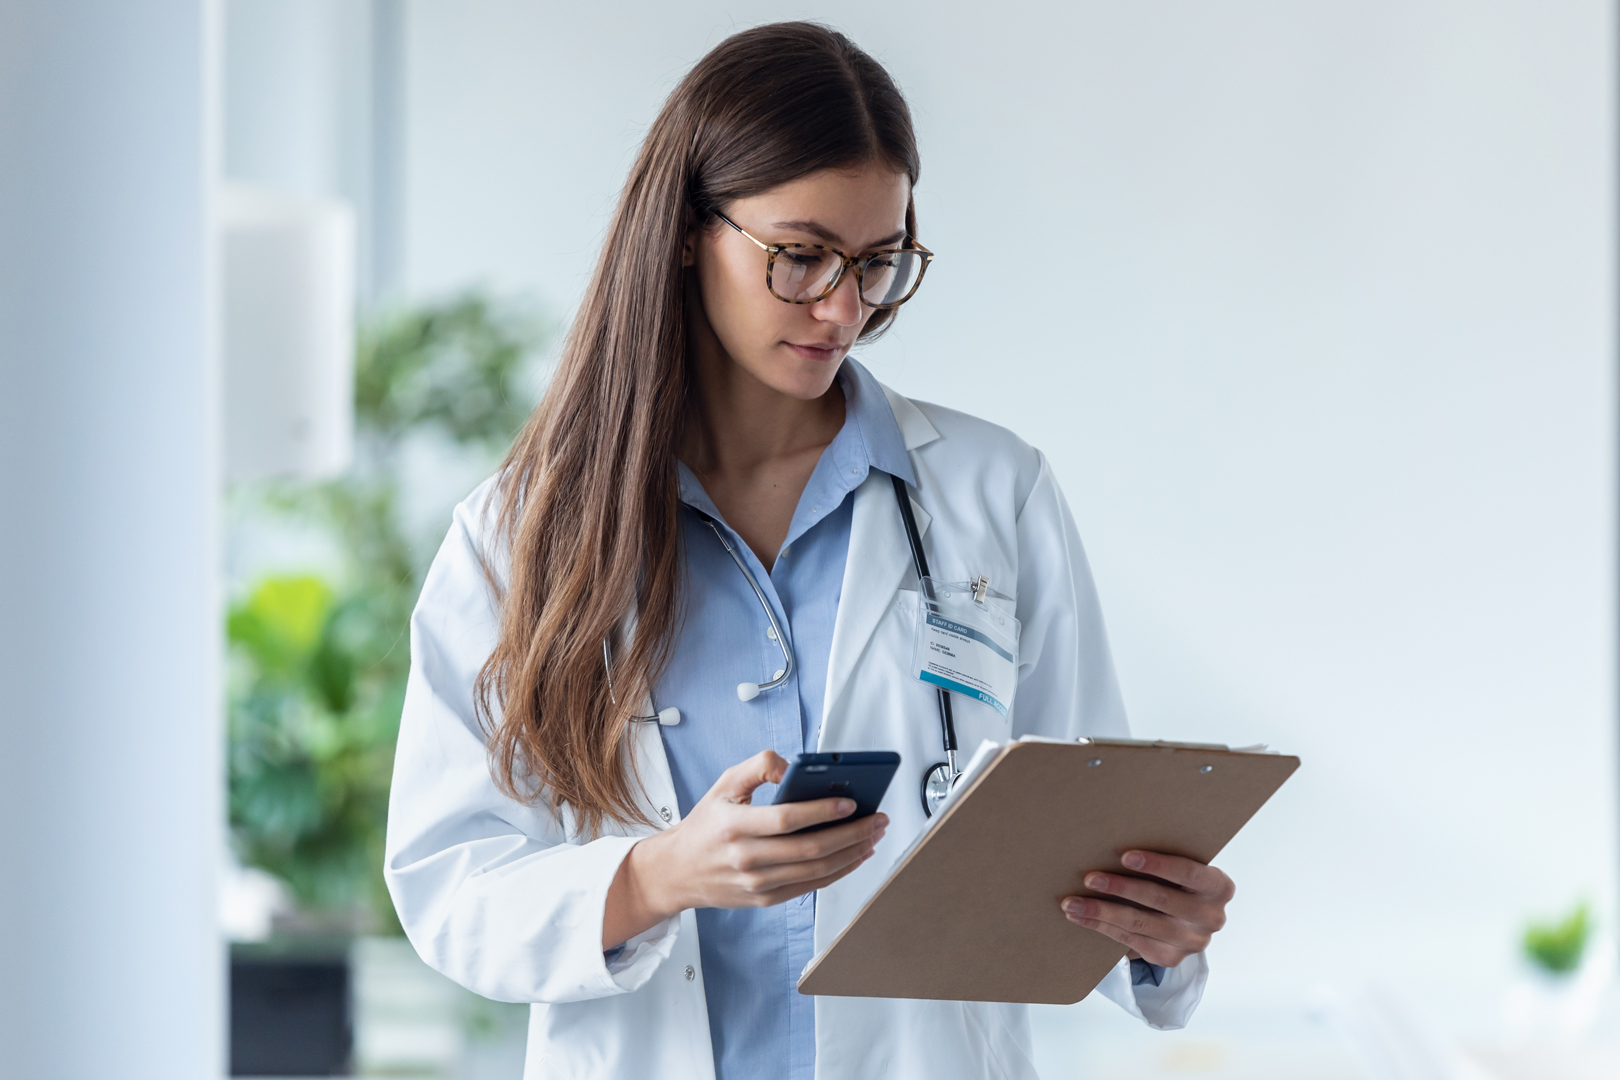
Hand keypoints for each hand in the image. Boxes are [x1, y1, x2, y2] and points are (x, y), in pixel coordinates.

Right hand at [604, 750, 886, 947]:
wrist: (679, 871)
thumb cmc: (706, 824)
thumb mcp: (725, 784)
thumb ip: (759, 766)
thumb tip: (794, 766)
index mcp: (734, 826)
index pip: (785, 819)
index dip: (821, 811)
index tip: (851, 801)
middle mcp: (746, 858)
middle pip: (809, 849)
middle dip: (851, 833)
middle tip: (878, 819)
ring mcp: (757, 883)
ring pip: (816, 872)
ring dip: (852, 853)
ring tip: (873, 836)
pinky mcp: (765, 899)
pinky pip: (810, 887)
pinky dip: (838, 872)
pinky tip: (855, 856)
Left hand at [1059, 850, 1232, 967]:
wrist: (1189, 919)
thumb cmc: (1178, 881)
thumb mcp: (1183, 868)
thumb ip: (1165, 857)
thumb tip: (1114, 838)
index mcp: (1218, 887)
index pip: (1188, 873)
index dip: (1157, 865)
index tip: (1124, 856)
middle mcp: (1211, 917)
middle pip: (1159, 900)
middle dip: (1120, 888)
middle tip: (1088, 878)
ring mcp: (1192, 942)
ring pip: (1140, 924)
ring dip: (1102, 912)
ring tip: (1072, 903)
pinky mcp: (1171, 958)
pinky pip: (1131, 941)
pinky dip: (1102, 927)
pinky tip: (1081, 917)